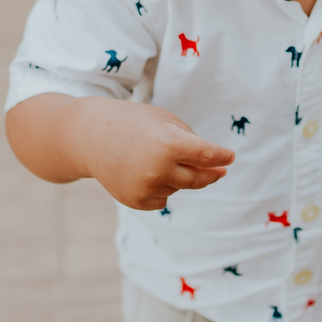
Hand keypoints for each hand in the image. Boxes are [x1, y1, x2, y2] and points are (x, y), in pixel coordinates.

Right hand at [83, 102, 234, 209]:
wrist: (91, 137)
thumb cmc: (133, 122)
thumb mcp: (164, 120)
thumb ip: (190, 141)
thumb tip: (209, 167)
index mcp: (169, 144)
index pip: (207, 156)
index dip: (222, 158)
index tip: (231, 158)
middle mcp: (158, 169)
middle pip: (199, 179)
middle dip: (211, 174)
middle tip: (220, 171)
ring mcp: (146, 188)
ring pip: (179, 188)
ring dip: (177, 176)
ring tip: (155, 158)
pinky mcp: (136, 201)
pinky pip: (163, 199)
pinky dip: (162, 188)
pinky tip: (145, 172)